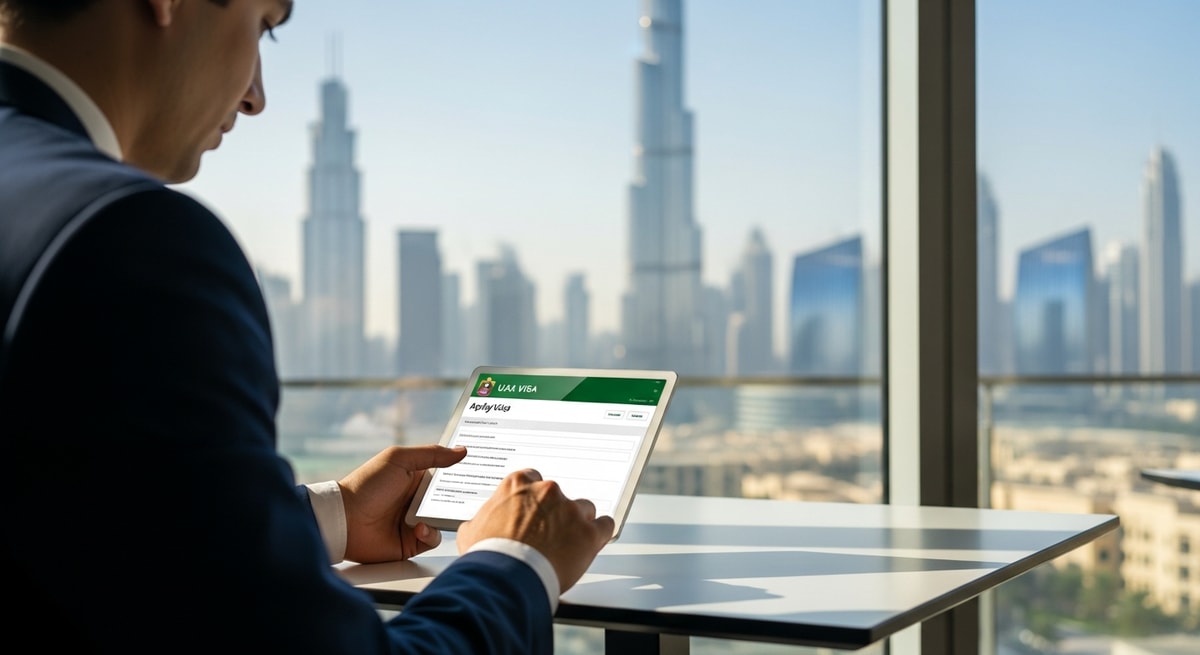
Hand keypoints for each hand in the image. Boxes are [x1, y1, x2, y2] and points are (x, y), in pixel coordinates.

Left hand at [337, 444, 466, 562]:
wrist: (343, 520)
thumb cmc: (367, 485)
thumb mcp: (399, 460)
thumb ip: (432, 454)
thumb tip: (462, 450)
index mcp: (416, 477)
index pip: (446, 474)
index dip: (462, 472)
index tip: (480, 470)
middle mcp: (418, 499)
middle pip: (451, 498)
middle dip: (463, 498)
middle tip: (477, 495)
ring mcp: (416, 521)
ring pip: (445, 519)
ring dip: (445, 517)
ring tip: (436, 514)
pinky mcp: (412, 542)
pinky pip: (433, 539)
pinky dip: (430, 534)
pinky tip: (419, 529)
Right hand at [457, 468, 614, 593]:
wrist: (505, 579)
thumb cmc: (488, 556)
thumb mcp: (472, 531)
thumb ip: (483, 519)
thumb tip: (481, 524)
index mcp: (518, 484)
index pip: (534, 480)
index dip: (534, 501)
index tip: (534, 512)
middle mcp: (547, 491)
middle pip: (559, 496)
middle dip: (555, 513)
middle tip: (547, 534)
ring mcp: (570, 511)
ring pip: (583, 510)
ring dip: (577, 524)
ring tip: (568, 544)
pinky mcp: (588, 533)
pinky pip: (605, 525)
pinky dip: (600, 534)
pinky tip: (592, 542)